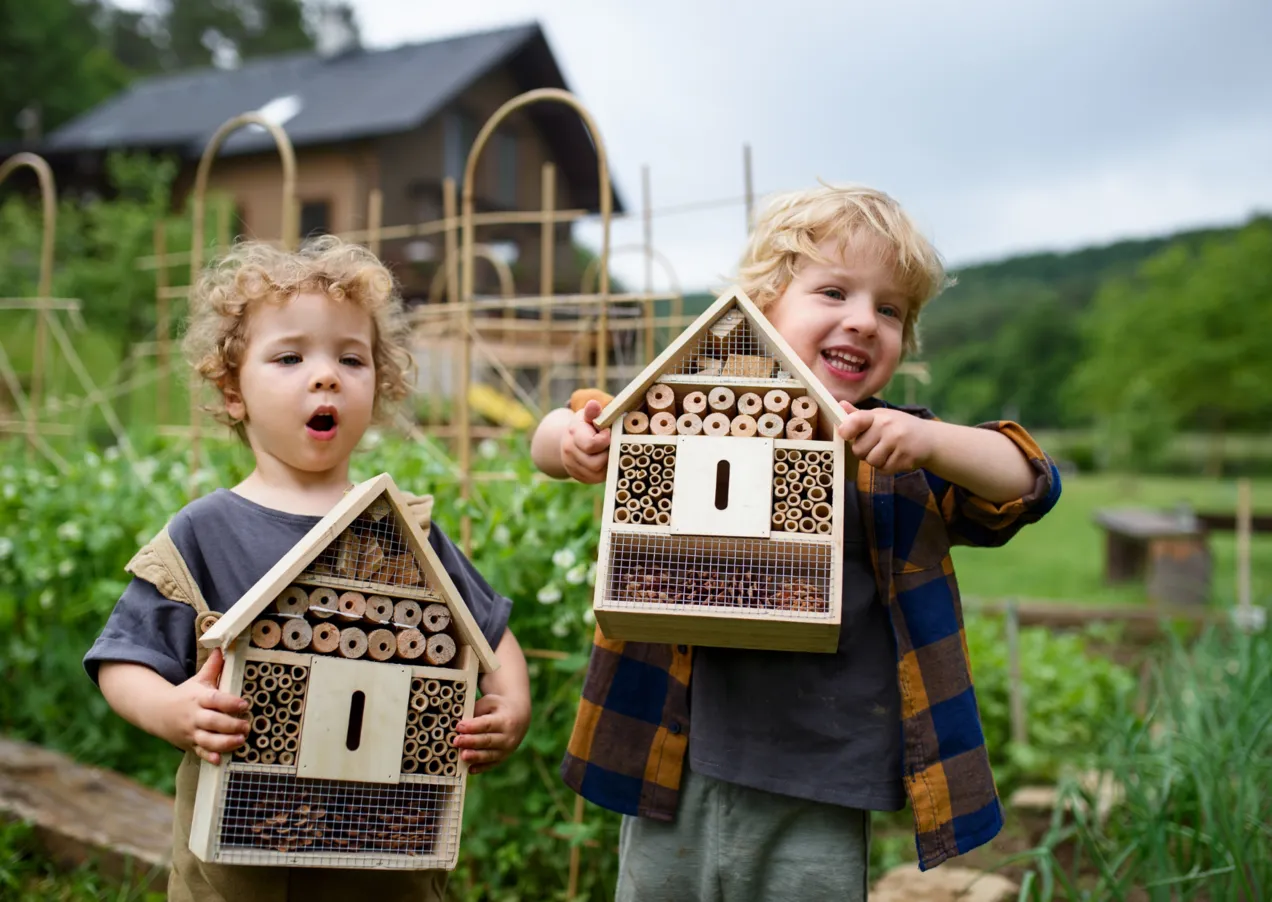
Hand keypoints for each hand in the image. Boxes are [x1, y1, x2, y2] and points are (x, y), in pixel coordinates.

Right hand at [160, 648, 247, 764]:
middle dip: (231, 725)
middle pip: (213, 722)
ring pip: (207, 740)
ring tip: (241, 741)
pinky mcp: (189, 744)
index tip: (244, 704)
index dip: (230, 703)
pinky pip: (199, 752)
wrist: (156, 712)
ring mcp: (191, 732)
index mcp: (199, 698)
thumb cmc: (185, 694)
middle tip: (247, 725)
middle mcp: (195, 716)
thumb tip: (223, 646)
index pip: (215, 700)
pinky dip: (208, 757)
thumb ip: (213, 667)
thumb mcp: (197, 679)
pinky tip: (219, 760)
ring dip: (224, 742)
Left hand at [452, 692, 530, 774]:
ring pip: (489, 755)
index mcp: (505, 720)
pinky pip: (491, 764)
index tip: (459, 726)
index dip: (472, 726)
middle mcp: (508, 737)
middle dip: (471, 742)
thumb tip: (458, 726)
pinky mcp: (502, 758)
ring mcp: (507, 750)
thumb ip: (475, 713)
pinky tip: (470, 769)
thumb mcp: (489, 703)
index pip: (487, 724)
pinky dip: (480, 768)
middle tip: (456, 741)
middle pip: (487, 740)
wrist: (519, 716)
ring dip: (475, 756)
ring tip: (462, 756)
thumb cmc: (498, 708)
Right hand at [561, 399, 610, 483]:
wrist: (570, 440)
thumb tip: (593, 404)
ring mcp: (573, 466)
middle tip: (612, 445)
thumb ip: (593, 412)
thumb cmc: (585, 425)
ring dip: (608, 464)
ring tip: (610, 452)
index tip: (608, 432)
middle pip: (596, 462)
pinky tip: (606, 461)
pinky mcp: (579, 477)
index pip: (591, 444)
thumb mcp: (588, 415)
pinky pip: (596, 479)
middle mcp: (570, 451)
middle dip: (608, 454)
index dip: (605, 439)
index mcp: (573, 434)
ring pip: (597, 473)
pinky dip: (604, 471)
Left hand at [837, 400, 936, 473]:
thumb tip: (840, 404)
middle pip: (858, 450)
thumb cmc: (899, 427)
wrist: (930, 439)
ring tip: (888, 452)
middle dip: (864, 452)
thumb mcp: (881, 417)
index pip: (856, 421)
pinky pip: (884, 470)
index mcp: (878, 416)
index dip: (846, 429)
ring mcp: (897, 443)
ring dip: (876, 461)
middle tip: (877, 446)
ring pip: (871, 461)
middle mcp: (887, 427)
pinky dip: (887, 467)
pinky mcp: (905, 458)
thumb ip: (859, 415)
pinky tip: (896, 457)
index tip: (844, 434)